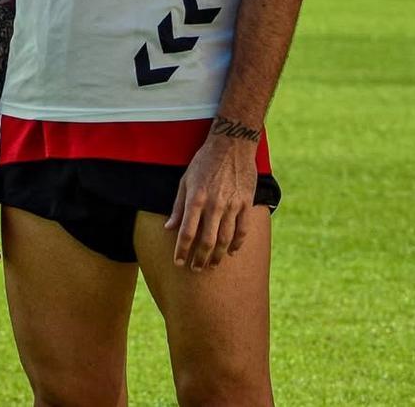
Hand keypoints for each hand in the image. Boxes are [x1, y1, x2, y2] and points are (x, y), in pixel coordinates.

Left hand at [165, 135, 257, 271]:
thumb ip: (178, 206)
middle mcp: (214, 204)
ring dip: (218, 256)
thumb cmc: (204, 161)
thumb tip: (168, 227)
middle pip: (207, 241)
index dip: (182, 250)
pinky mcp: (246, 203)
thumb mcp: (185, 180)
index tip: (178, 263)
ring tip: (211, 265)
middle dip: (200, 259)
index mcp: (196, 198)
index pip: (186, 232)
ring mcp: (232, 205)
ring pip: (226, 239)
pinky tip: (232, 252)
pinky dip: (237, 244)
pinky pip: (243, 230)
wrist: (232, 144)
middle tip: (196, 269)